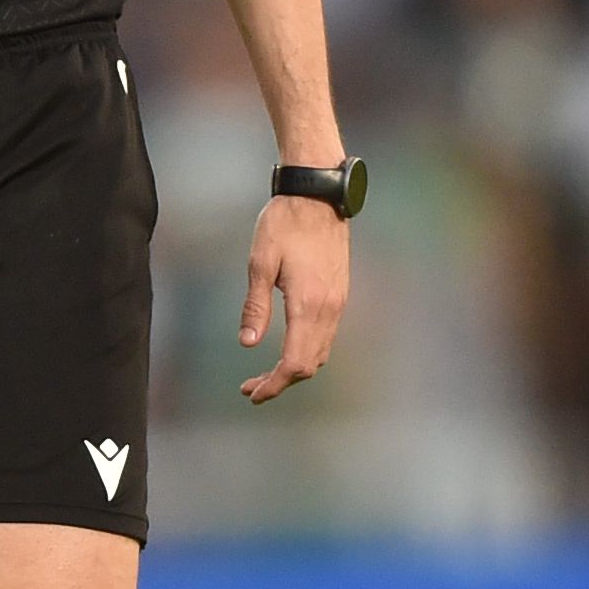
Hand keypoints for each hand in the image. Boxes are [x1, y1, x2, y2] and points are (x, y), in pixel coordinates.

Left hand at [238, 193, 348, 401]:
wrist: (318, 195)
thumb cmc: (285, 223)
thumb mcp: (260, 263)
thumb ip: (255, 307)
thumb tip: (247, 344)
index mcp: (307, 305)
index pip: (294, 363)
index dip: (274, 384)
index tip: (252, 393)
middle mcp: (329, 309)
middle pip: (309, 365)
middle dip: (280, 382)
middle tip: (251, 388)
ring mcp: (338, 302)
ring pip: (320, 352)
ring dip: (294, 368)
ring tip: (265, 373)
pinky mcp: (340, 293)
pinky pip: (327, 336)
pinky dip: (307, 351)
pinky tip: (287, 347)